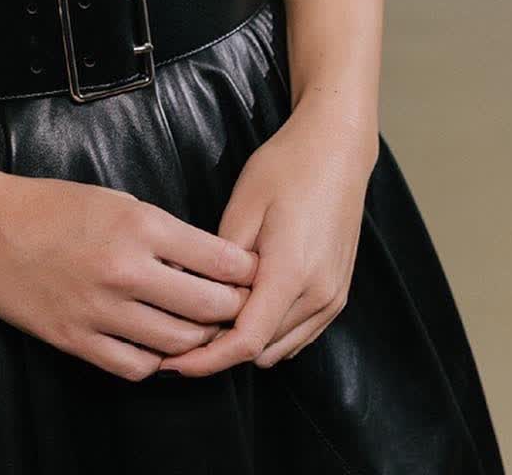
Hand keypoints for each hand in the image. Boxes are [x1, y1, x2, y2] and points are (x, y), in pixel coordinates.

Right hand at [0, 166, 260, 381]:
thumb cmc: (52, 205)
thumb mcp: (115, 198)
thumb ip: (162, 232)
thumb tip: (208, 263)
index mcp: (139, 224)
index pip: (220, 260)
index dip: (245, 272)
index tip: (254, 274)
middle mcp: (126, 269)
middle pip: (209, 308)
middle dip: (233, 310)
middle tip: (240, 308)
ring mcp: (101, 310)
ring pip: (179, 344)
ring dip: (199, 340)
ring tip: (203, 329)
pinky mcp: (78, 340)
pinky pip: (137, 366)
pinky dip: (156, 360)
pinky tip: (158, 345)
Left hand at [153, 99, 377, 375]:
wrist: (336, 149)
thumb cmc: (286, 167)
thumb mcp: (243, 205)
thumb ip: (221, 260)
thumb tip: (196, 295)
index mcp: (292, 273)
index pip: (245, 340)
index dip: (206, 359)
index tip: (173, 362)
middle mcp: (318, 295)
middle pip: (262, 350)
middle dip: (221, 349)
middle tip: (182, 331)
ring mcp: (333, 298)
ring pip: (280, 347)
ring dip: (247, 342)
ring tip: (211, 317)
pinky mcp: (338, 294)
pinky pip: (299, 333)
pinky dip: (270, 332)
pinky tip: (245, 306)